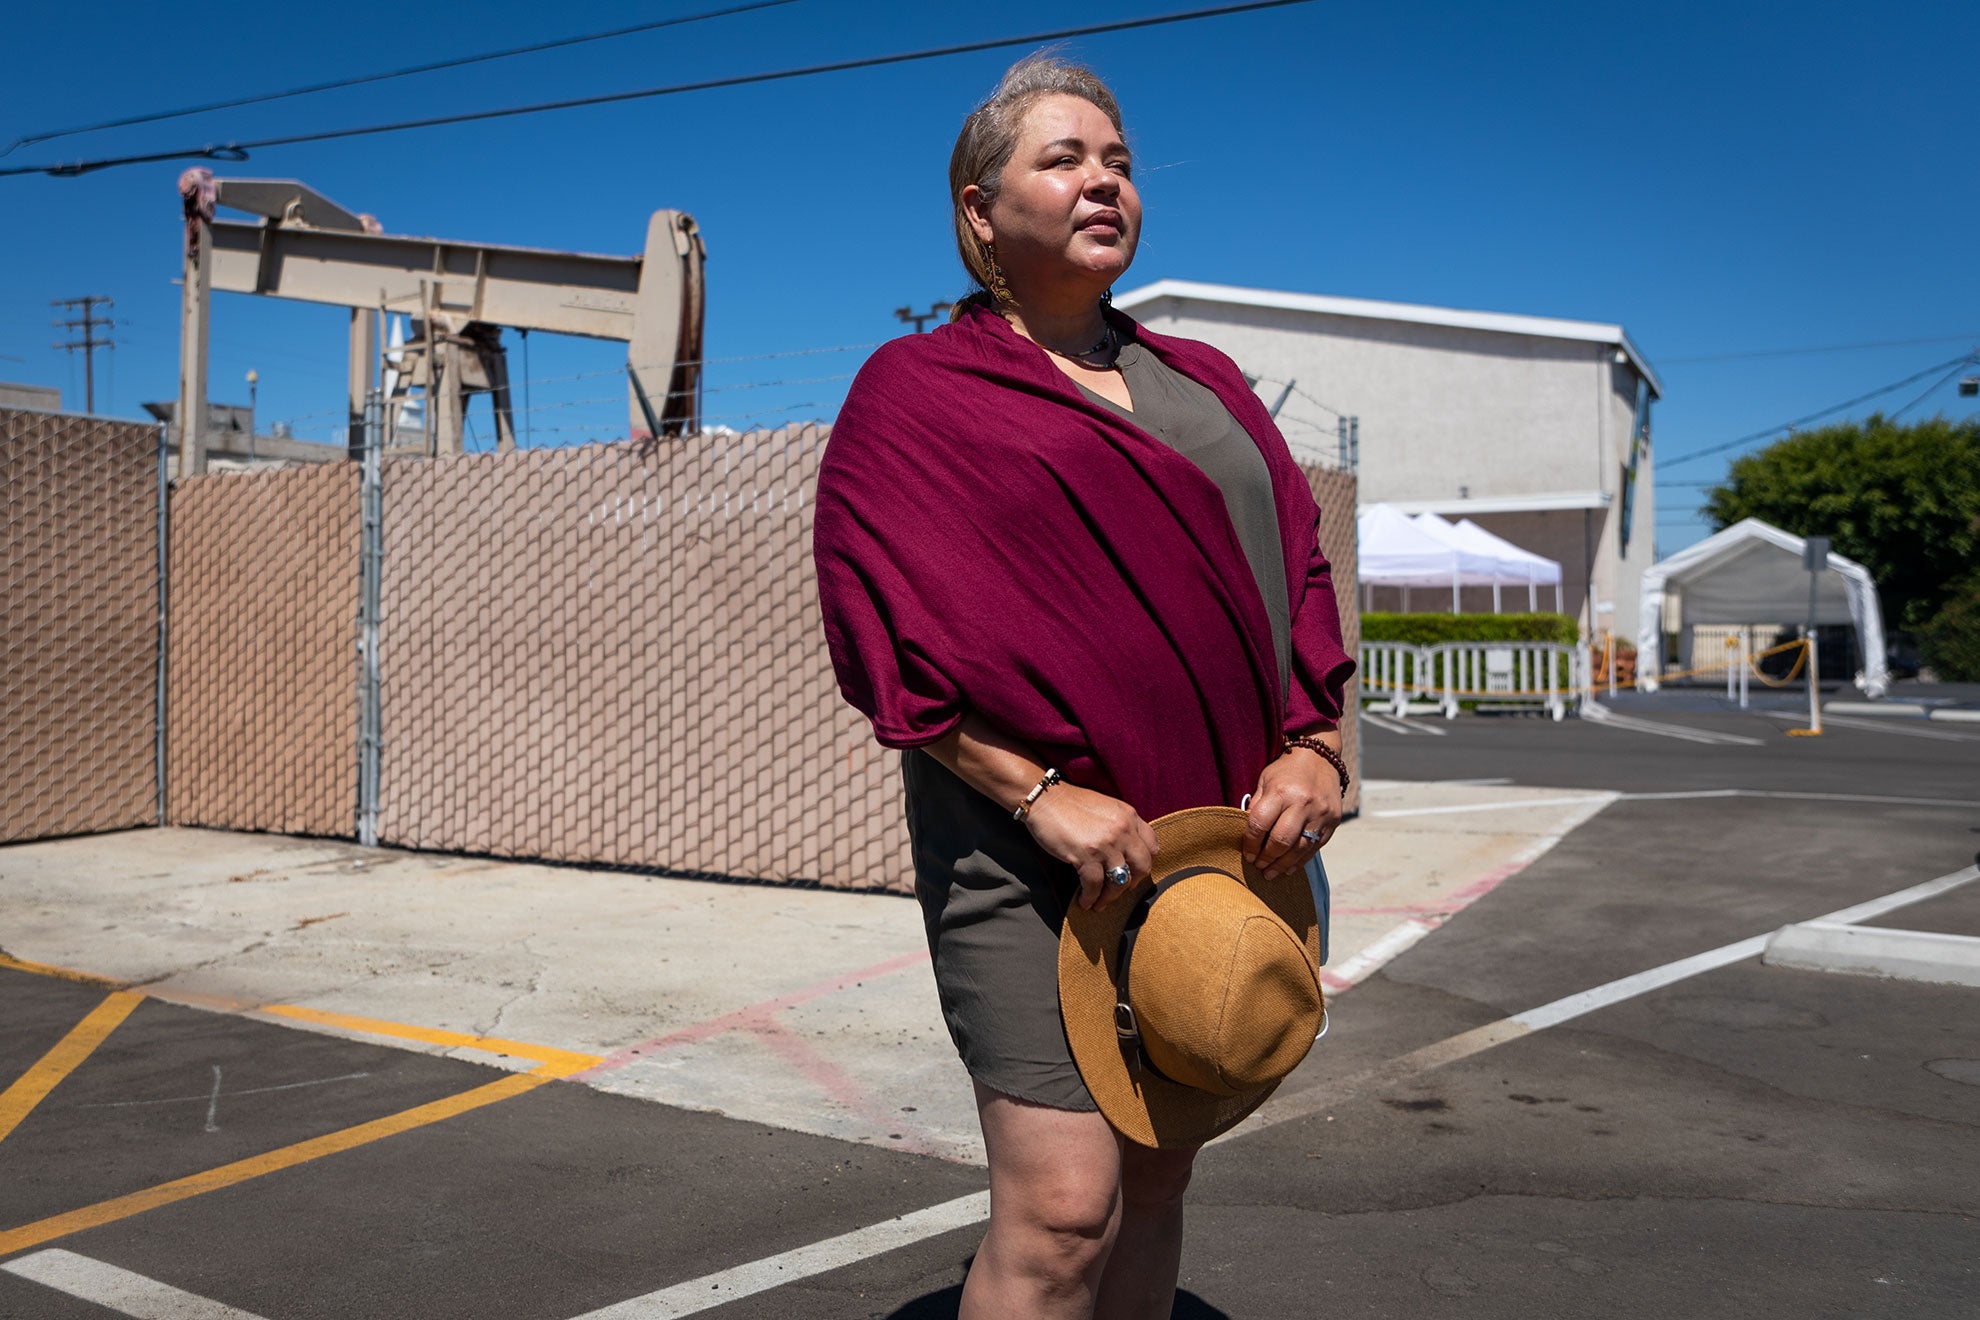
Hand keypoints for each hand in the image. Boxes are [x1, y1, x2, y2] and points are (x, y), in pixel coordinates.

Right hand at [1022, 784, 1159, 911]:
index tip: (1134, 873)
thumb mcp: (1106, 807)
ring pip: (1120, 881)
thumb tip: (1124, 852)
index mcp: (1129, 816)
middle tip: (1119, 891)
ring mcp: (1106, 843)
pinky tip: (1084, 901)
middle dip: (1132, 884)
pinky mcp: (1086, 855)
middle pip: (1142, 866)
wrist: (1045, 798)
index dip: (1145, 863)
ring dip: (1110, 897)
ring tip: (1100, 903)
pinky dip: (1090, 897)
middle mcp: (1123, 830)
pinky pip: (1095, 885)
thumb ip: (1120, 825)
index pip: (1152, 845)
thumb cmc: (1071, 804)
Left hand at [1244, 746, 1343, 878]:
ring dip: (1282, 865)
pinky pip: (1315, 847)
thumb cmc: (1287, 770)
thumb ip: (1257, 806)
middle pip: (1281, 841)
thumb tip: (1247, 834)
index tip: (1247, 854)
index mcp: (1281, 792)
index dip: (1250, 843)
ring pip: (1300, 849)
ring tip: (1270, 873)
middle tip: (1258, 867)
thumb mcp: (1265, 780)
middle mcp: (1303, 804)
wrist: (1320, 757)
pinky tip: (1288, 868)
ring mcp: (1320, 814)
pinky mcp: (1332, 822)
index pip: (1260, 824)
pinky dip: (1300, 861)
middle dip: (1267, 858)